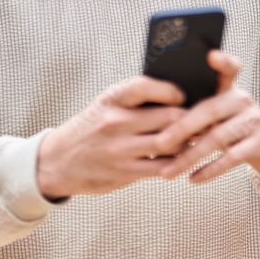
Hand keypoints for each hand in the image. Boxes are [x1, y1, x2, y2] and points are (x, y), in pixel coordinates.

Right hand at [36, 76, 186, 199]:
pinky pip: (160, 167)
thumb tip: (176, 96)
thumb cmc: (90, 128)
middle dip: (189, 119)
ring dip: (186, 142)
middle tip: (202, 120)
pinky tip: (179, 158)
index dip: (170, 90)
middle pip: (167, 117)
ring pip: (168, 143)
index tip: (181, 96)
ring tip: (194, 139)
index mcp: (112, 99)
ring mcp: (120, 148)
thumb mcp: (105, 105)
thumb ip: (135, 100)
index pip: (146, 87)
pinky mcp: (124, 172)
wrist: (57, 161)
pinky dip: (174, 163)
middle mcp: (115, 122)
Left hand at [152, 50, 259, 183]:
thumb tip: (157, 112)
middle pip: (210, 111)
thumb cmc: (230, 123)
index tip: (210, 55)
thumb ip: (197, 106)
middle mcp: (243, 100)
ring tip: (168, 172)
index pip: (230, 67)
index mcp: (229, 88)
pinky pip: (232, 158)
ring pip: (218, 138)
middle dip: (181, 129)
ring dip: (190, 156)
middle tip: (160, 144)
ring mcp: (254, 120)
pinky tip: (193, 178)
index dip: (222, 61)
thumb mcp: (219, 109)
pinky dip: (210, 170)